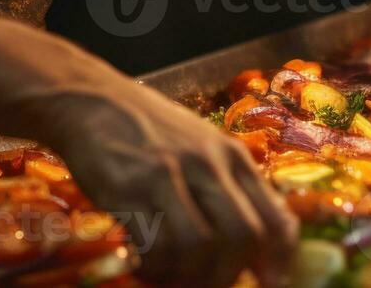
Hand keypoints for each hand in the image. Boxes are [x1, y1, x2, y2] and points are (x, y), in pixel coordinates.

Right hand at [38, 77, 296, 286]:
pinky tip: (143, 263)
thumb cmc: (151, 132)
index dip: (279, 262)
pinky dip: (153, 268)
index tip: (270, 284)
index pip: (276, 218)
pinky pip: (155, 244)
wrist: (92, 101)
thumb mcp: (203, 150)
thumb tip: (256, 251)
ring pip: (201, 245)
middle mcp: (209, 163)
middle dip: (227, 274)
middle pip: (244, 236)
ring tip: (169, 275)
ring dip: (187, 275)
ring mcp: (169, 172)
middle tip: (204, 282)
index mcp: (233, 156)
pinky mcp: (129, 186)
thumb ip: (230, 192)